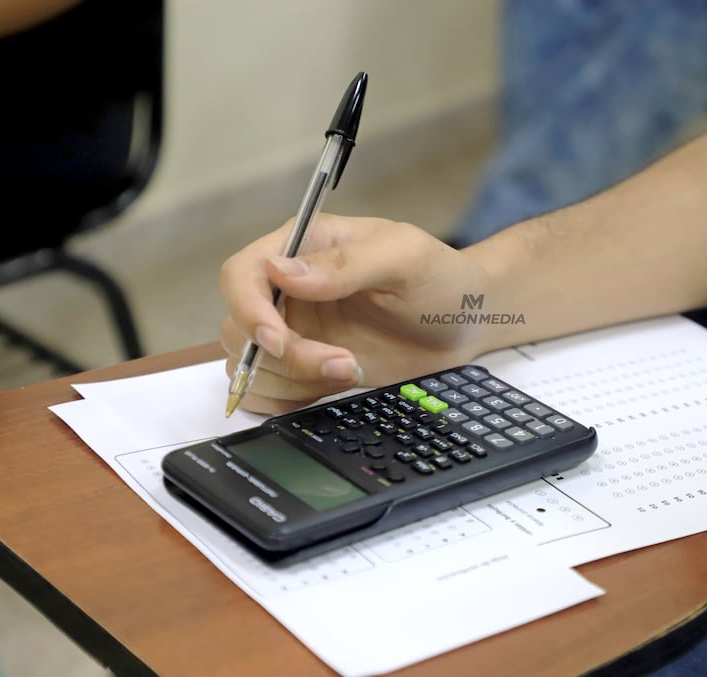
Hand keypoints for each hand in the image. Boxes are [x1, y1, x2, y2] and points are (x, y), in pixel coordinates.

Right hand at [219, 214, 490, 413]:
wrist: (466, 323)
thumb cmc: (442, 277)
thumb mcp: (405, 257)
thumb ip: (345, 263)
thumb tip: (281, 271)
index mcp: (304, 247)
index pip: (241, 274)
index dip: (249, 310)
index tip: (281, 340)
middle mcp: (289, 289)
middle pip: (239, 327)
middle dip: (284, 357)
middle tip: (343, 362)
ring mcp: (296, 330)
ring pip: (249, 365)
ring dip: (292, 380)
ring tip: (352, 370)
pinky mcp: (306, 367)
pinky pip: (267, 391)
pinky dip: (289, 400)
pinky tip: (335, 387)